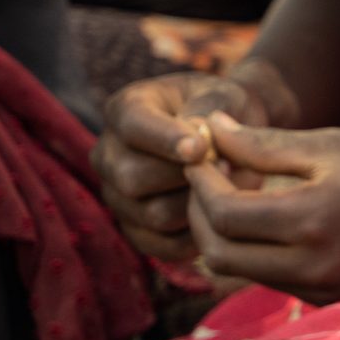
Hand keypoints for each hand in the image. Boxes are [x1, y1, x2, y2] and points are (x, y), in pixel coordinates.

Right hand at [93, 72, 270, 261]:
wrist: (231, 136)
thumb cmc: (225, 108)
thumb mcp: (223, 94)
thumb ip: (208, 111)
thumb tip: (198, 143)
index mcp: (125, 109)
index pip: (133, 126)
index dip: (165, 139)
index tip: (200, 148)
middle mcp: (109, 154)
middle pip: (132, 178)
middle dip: (185, 175)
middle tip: (226, 167)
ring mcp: (117, 195)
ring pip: (152, 215)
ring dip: (198, 204)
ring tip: (227, 186)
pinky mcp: (136, 230)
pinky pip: (164, 245)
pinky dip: (198, 234)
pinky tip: (219, 213)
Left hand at [182, 115, 339, 305]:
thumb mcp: (334, 144)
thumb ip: (265, 144)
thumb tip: (209, 129)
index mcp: (312, 220)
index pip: (223, 214)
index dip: (201, 182)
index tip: (202, 153)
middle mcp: (312, 267)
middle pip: (219, 254)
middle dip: (201, 214)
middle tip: (209, 176)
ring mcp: (323, 289)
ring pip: (242, 271)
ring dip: (227, 235)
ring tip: (239, 193)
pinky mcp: (332, 297)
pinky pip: (273, 279)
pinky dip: (259, 250)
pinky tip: (272, 218)